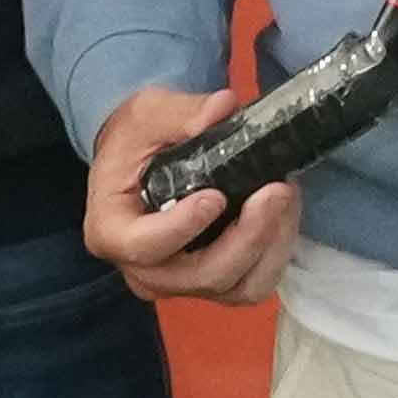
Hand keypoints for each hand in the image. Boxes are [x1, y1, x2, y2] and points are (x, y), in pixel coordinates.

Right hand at [84, 84, 297, 306]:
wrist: (141, 158)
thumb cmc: (135, 139)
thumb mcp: (148, 114)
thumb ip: (182, 113)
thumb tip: (222, 108)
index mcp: (111, 231)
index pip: (144, 246)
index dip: (182, 227)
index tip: (216, 197)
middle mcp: (142, 271)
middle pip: (200, 275)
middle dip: (246, 236)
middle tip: (275, 190)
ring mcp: (178, 284)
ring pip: (233, 288)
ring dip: (269, 246)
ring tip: (286, 198)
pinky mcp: (210, 284)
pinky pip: (250, 286)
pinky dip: (274, 255)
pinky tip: (284, 216)